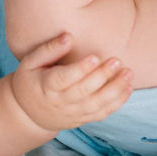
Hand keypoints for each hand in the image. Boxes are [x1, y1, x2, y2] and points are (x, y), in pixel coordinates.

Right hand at [11, 34, 131, 133]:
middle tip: (117, 61)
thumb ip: (48, 49)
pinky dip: (117, 103)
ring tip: (128, 74)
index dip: (81, 69)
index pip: (65, 78)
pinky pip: (102, 113)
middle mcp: (61, 102)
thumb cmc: (29, 81)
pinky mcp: (83, 118)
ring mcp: (73, 112)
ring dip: (115, 90)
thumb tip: (68, 36)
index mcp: (46, 86)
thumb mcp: (30, 62)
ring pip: (97, 104)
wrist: (28, 114)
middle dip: (103, 76)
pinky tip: (128, 89)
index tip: (95, 57)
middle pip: (84, 90)